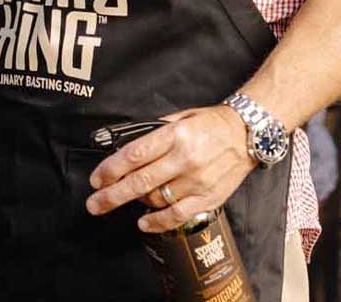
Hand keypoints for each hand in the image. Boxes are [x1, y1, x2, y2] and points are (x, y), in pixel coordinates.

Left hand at [86, 106, 256, 232]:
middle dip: (112, 194)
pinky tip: (143, 223)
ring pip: (156, 199)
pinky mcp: (208, 198)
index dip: (111, 169)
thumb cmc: (212, 123)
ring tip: (120, 200)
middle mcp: (184, 159)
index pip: (135, 154)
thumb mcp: (180, 117)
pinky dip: (158, 222)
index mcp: (175, 135)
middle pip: (140, 181)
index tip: (96, 178)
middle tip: (94, 203)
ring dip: (134, 202)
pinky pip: (177, 215)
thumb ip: (155, 132)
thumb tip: (129, 148)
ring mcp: (197, 181)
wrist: (247, 134)